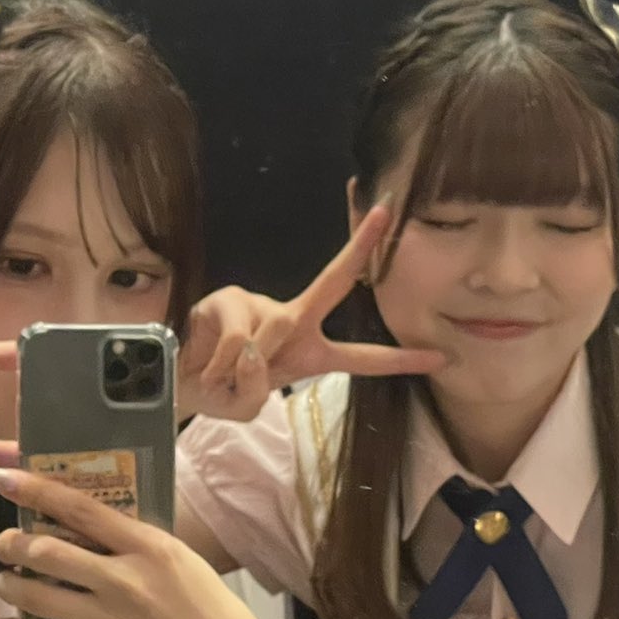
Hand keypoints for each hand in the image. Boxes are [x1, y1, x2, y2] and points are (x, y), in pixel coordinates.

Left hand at [0, 468, 286, 618]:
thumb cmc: (206, 606)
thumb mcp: (178, 559)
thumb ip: (135, 542)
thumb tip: (86, 522)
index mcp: (148, 547)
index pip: (82, 510)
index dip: (36, 490)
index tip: (3, 478)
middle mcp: (125, 581)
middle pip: (48, 554)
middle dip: (13, 545)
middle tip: (3, 544)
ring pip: (39, 600)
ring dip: (11, 588)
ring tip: (7, 584)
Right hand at [180, 207, 446, 422]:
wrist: (178, 383)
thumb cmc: (221, 391)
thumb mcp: (246, 405)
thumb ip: (257, 387)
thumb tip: (256, 347)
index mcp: (310, 351)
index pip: (362, 357)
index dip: (400, 360)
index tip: (441, 357)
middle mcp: (292, 321)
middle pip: (331, 284)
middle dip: (359, 249)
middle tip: (385, 213)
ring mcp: (260, 305)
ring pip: (271, 336)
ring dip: (243, 370)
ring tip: (220, 377)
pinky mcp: (228, 299)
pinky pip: (237, 339)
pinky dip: (220, 363)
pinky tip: (206, 362)